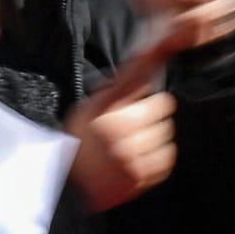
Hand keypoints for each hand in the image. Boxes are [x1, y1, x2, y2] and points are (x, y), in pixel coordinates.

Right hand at [66, 50, 176, 211]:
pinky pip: (167, 156)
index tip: (166, 47)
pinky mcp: (143, 176)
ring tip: (130, 142)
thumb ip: (115, 90)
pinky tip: (136, 157)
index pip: (139, 78)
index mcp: (106, 113)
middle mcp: (122, 133)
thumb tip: (143, 64)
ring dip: (155, 134)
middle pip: (162, 106)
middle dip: (151, 111)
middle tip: (131, 122)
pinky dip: (157, 156)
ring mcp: (134, 156)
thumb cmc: (77, 145)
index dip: (152, 67)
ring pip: (166, 131)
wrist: (67, 187)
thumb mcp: (87, 110)